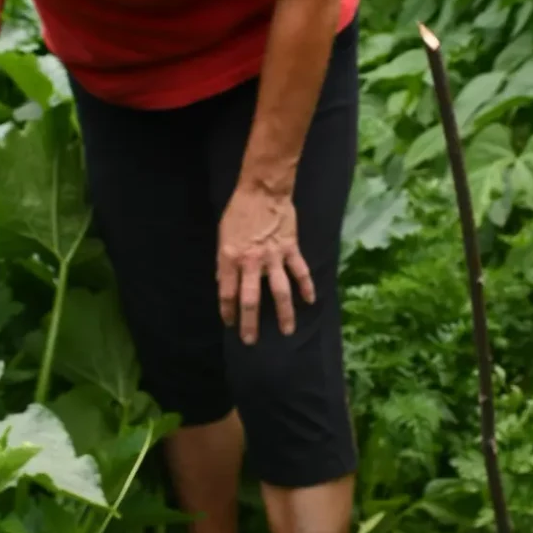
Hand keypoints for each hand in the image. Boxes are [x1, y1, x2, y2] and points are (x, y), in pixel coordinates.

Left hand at [217, 180, 314, 343]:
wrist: (263, 191)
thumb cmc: (238, 212)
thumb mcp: (223, 236)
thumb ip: (224, 262)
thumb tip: (223, 282)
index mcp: (231, 258)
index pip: (227, 293)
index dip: (227, 311)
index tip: (229, 324)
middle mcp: (252, 262)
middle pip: (251, 299)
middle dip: (250, 323)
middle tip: (250, 340)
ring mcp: (273, 257)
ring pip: (280, 292)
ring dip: (284, 313)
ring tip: (287, 331)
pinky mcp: (290, 249)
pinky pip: (300, 272)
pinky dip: (307, 287)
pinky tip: (310, 301)